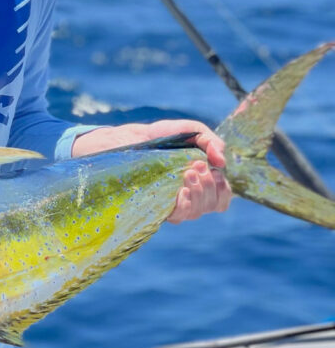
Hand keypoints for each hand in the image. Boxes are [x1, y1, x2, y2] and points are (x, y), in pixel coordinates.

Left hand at [70, 119, 231, 222]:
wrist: (124, 141)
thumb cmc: (157, 136)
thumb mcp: (188, 130)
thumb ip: (210, 140)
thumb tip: (223, 160)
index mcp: (198, 181)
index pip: (221, 199)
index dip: (223, 190)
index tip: (214, 171)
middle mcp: (186, 196)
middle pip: (212, 205)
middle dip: (209, 187)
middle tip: (196, 168)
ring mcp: (170, 203)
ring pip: (197, 212)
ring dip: (198, 194)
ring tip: (186, 174)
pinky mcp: (155, 208)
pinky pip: (178, 216)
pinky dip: (184, 204)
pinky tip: (180, 191)